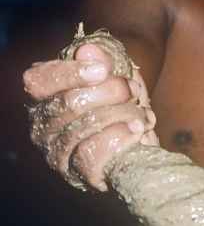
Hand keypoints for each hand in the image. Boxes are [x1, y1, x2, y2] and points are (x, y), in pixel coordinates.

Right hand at [23, 42, 157, 191]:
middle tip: (131, 88)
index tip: (102, 70)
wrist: (143, 136)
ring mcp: (57, 153)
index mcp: (44, 96)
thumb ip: (103, 58)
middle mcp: (42, 125)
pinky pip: (94, 155)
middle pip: (69, 104)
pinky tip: (137, 129)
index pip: (38, 81)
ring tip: (141, 112)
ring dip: (122, 113)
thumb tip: (88, 51)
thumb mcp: (117, 72)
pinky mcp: (78, 174)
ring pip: (85, 128)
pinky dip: (121, 137)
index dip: (69, 74)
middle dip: (109, 92)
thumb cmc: (122, 100)